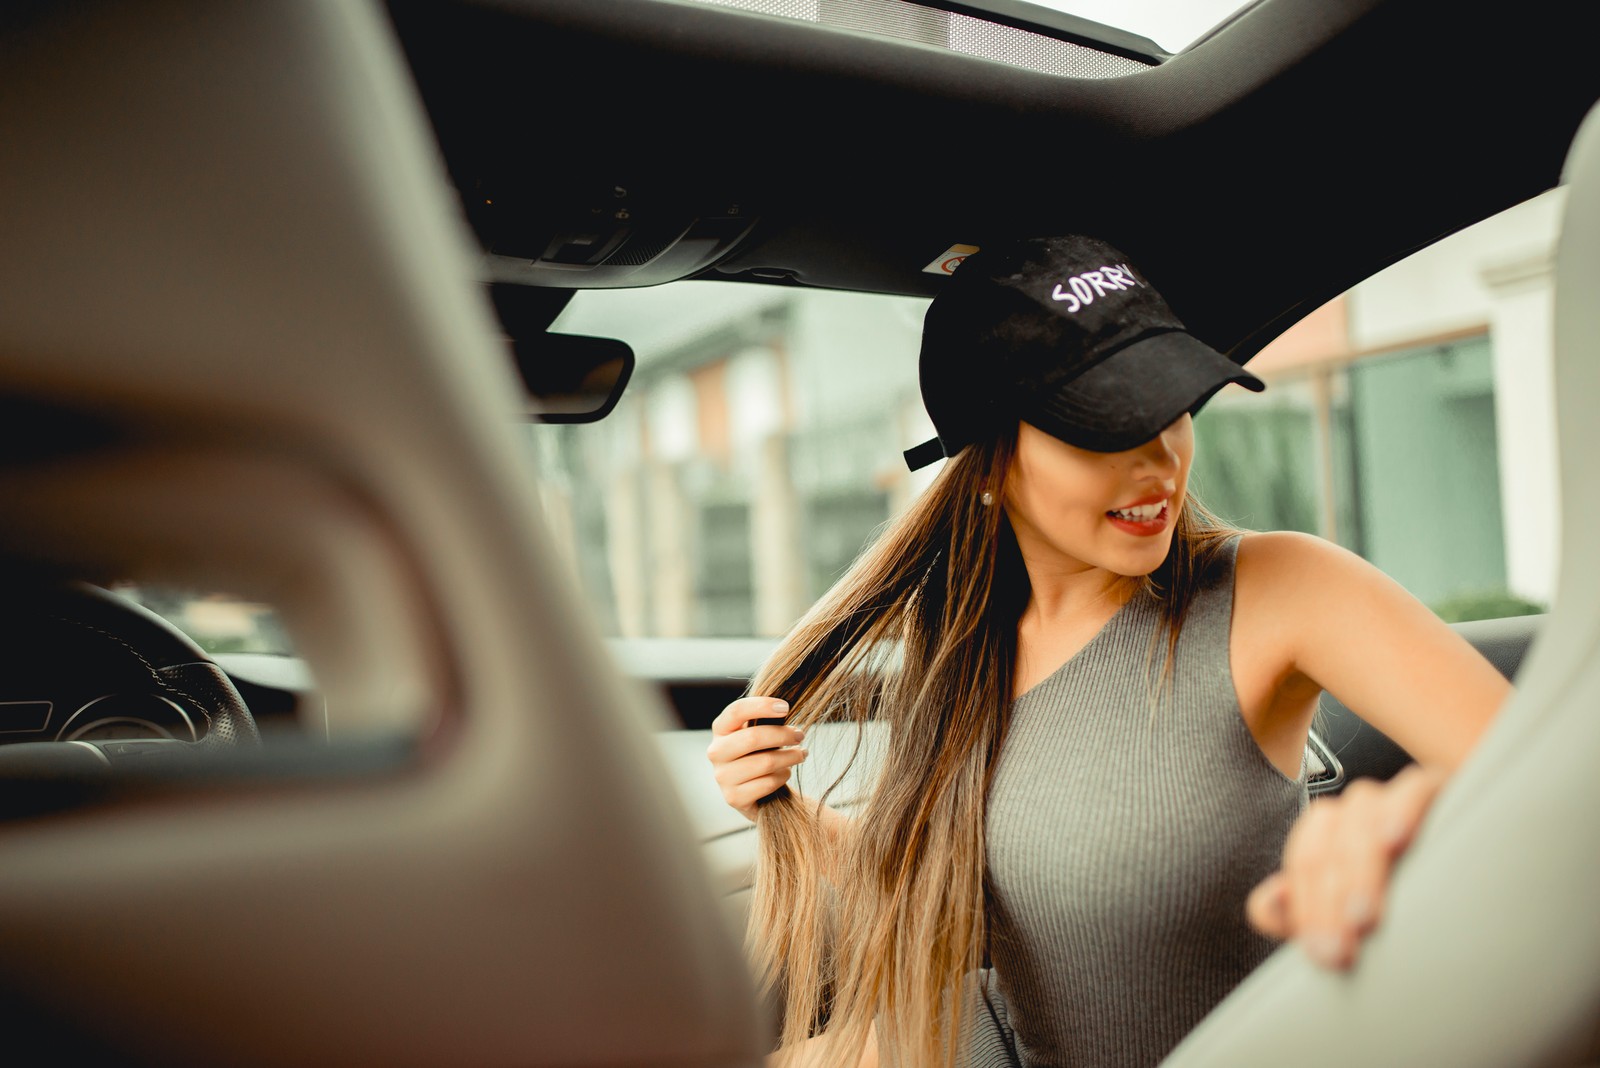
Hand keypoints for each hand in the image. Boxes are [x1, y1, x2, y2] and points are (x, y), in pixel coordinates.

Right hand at [706, 695, 807, 821]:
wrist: (755, 790)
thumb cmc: (759, 752)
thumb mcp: (759, 732)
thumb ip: (765, 719)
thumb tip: (786, 708)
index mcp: (721, 729)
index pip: (736, 711)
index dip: (762, 706)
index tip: (786, 707)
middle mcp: (716, 752)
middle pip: (753, 737)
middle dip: (784, 735)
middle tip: (800, 735)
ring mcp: (722, 776)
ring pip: (765, 762)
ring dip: (790, 757)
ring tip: (801, 754)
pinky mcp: (733, 798)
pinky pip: (768, 783)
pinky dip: (783, 776)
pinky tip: (786, 772)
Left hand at [1246, 764, 1445, 969]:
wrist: (1484, 894)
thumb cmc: (1408, 911)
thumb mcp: (1349, 920)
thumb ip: (1296, 915)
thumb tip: (1271, 900)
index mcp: (1327, 835)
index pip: (1303, 860)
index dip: (1307, 907)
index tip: (1324, 954)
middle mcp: (1356, 811)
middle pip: (1326, 841)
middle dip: (1329, 900)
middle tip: (1343, 949)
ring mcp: (1395, 797)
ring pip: (1361, 814)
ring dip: (1358, 866)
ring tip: (1363, 914)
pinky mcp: (1439, 787)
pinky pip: (1414, 788)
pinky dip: (1402, 810)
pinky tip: (1395, 840)